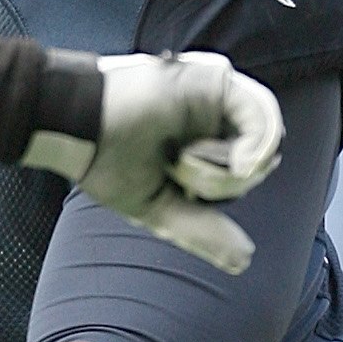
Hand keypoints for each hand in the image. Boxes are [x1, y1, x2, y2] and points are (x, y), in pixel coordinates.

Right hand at [75, 53, 284, 272]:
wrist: (79, 127)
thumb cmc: (108, 163)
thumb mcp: (161, 207)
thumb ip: (201, 230)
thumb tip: (245, 259)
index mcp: (200, 146)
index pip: (241, 175)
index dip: (229, 190)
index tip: (187, 193)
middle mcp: (213, 121)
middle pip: (258, 161)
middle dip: (225, 185)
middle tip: (176, 173)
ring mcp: (216, 100)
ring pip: (263, 141)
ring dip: (229, 170)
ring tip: (184, 163)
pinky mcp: (217, 82)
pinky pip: (261, 116)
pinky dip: (252, 146)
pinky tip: (224, 157)